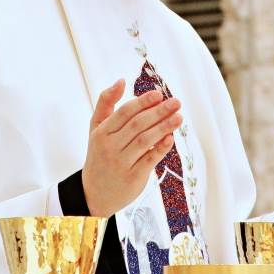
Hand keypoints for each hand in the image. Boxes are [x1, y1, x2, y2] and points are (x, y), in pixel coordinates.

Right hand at [81, 79, 181, 217]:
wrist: (94, 193)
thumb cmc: (99, 154)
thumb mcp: (96, 128)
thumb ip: (106, 103)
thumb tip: (121, 81)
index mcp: (102, 132)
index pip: (124, 113)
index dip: (143, 102)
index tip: (159, 94)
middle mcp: (110, 147)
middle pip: (137, 125)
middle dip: (158, 112)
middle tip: (175, 102)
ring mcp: (121, 163)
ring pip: (145, 141)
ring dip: (164, 127)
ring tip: (178, 117)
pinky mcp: (133, 178)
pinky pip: (149, 160)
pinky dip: (160, 148)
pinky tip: (171, 138)